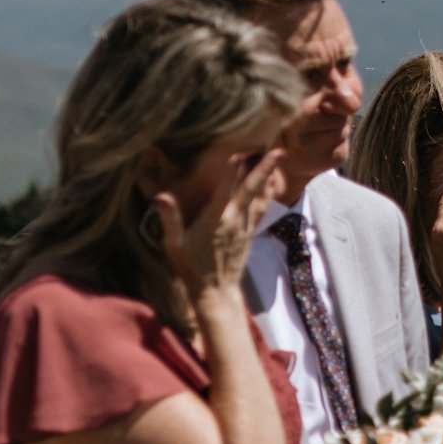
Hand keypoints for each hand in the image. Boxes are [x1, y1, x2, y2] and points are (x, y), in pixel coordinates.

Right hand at [153, 148, 285, 300]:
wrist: (215, 292)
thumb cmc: (190, 268)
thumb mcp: (174, 245)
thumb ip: (170, 219)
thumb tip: (162, 196)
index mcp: (214, 222)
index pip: (224, 193)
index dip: (231, 174)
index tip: (239, 156)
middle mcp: (233, 222)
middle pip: (251, 191)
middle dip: (264, 170)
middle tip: (280, 151)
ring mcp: (245, 228)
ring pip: (261, 198)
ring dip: (270, 177)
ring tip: (280, 158)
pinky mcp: (250, 234)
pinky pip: (261, 209)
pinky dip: (268, 194)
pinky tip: (272, 184)